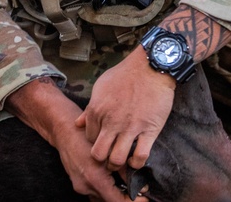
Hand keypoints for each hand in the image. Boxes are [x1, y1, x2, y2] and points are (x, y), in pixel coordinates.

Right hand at [5, 79, 142, 201]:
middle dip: (125, 198)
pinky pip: (95, 192)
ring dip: (115, 194)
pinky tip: (114, 181)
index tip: (144, 198)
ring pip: (102, 198)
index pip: (117, 201)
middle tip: (139, 191)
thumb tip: (141, 185)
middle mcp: (86, 187)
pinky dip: (105, 190)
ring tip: (128, 186)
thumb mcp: (110, 150)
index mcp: (95, 179)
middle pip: (110, 201)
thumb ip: (124, 169)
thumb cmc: (88, 136)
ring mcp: (80, 187)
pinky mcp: (77, 184)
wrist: (64, 131)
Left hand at [76, 46, 175, 171]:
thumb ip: (90, 108)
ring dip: (117, 165)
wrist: (152, 66)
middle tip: (109, 158)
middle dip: (102, 160)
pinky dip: (137, 163)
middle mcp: (111, 122)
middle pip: (98, 154)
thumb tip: (79, 123)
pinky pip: (140, 156)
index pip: (89, 138)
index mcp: (97, 110)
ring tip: (122, 161)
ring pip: (116, 159)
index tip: (103, 142)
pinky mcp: (149, 130)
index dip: (95, 143)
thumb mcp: (101, 86)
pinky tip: (136, 159)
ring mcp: (130, 127)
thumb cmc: (126, 74)